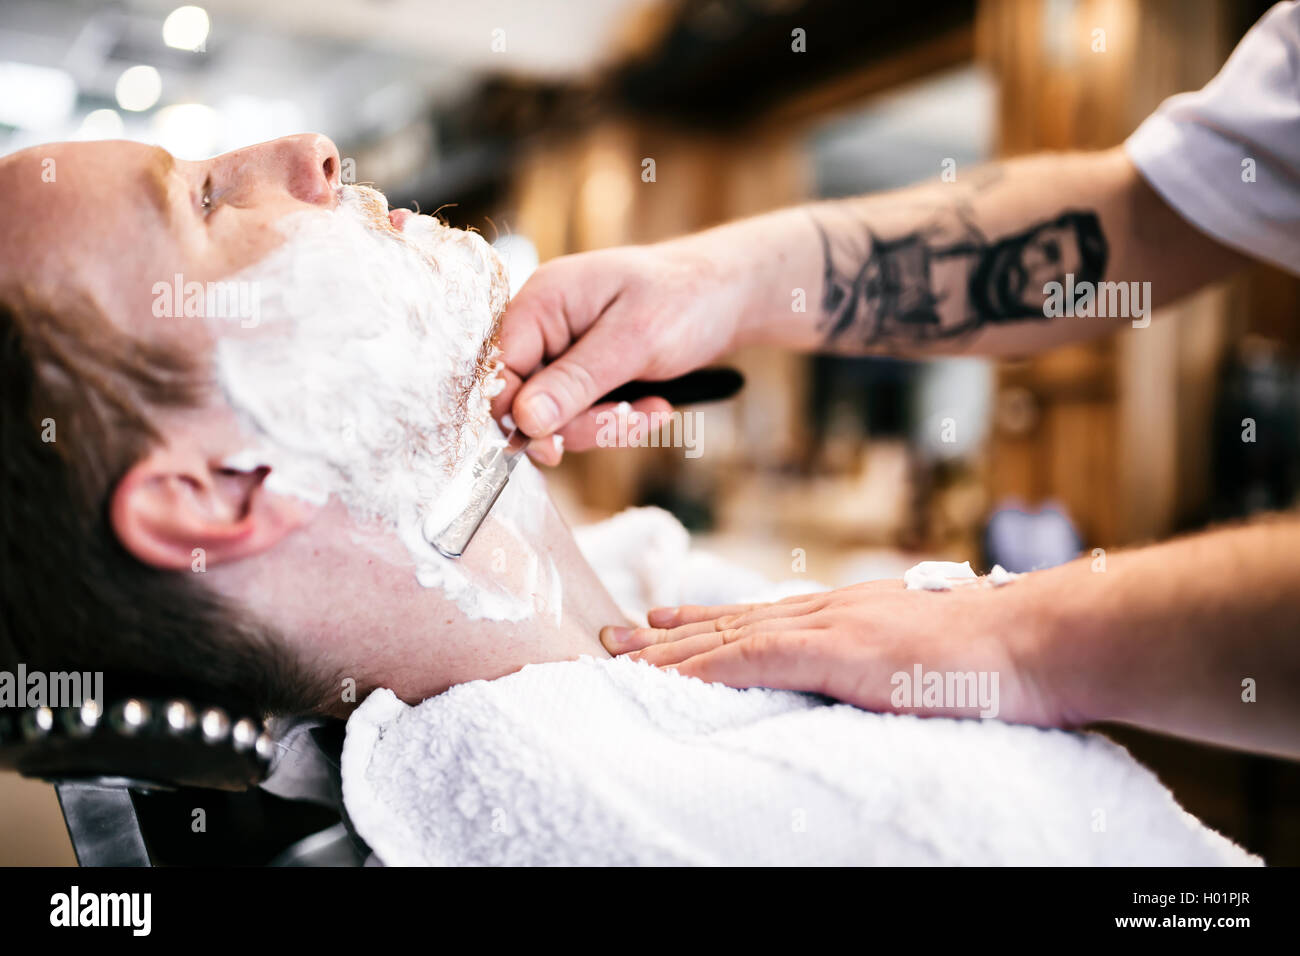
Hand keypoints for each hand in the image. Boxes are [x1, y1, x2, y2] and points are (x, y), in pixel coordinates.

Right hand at [493, 241, 747, 464]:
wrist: (729, 297)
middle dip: (578, 422)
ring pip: (557, 417)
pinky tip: (655, 406)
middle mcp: (544, 325)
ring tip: (656, 409)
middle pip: (526, 399)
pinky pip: (583, 415)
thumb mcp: (633, 342)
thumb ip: (575, 381)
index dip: (516, 412)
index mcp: (542, 300)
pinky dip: (617, 421)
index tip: (550, 447)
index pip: (499, 366)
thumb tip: (523, 420)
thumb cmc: (685, 300)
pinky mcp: (585, 374)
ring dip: (605, 425)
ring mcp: (564, 351)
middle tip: (622, 422)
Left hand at [600, 580, 1064, 726]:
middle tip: (611, 639)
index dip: (701, 626)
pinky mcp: (842, 649)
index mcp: (848, 614)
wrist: (1042, 641)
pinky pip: (758, 658)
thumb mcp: (924, 657)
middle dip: (667, 637)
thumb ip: (881, 665)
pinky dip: (708, 666)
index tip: (657, 628)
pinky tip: (670, 674)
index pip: (758, 620)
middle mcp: (830, 610)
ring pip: (731, 638)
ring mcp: (834, 625)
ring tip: (619, 657)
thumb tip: (860, 683)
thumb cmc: (998, 657)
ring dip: (670, 652)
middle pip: (730, 624)